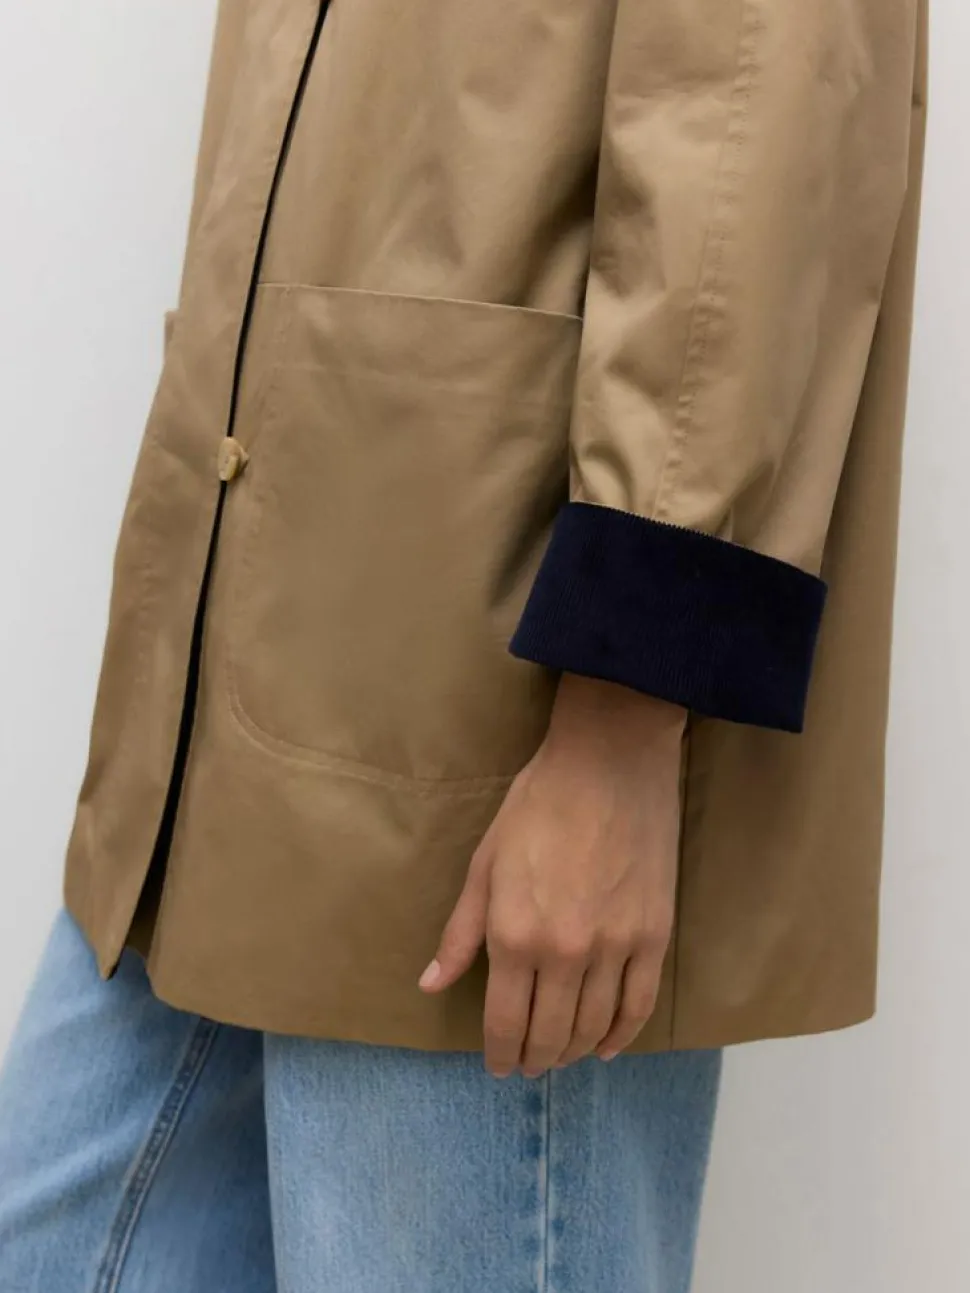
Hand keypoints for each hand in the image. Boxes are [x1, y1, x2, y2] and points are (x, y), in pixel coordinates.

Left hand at [418, 673, 686, 1076]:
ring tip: (563, 1057)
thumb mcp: (484, 864)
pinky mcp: (654, 936)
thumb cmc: (536, 807)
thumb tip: (431, 985)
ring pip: (594, 1027)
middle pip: (550, 1034)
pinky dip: (623, 1035)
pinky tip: (609, 1046)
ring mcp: (615, 948)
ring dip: (575, 1051)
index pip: (505, 1021)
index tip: (498, 1066)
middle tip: (527, 1067)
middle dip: (535, 1059)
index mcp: (515, 936)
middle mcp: (565, 954)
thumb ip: (461, 932)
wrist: (608, 767)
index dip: (500, 1052)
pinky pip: (639, 1005)